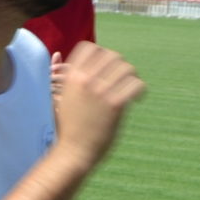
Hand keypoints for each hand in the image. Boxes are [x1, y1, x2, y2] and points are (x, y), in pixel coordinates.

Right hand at [50, 42, 144, 166]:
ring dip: (132, 77)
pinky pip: (135, 84)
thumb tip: (59, 56)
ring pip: (127, 68)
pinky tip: (136, 100)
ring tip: (130, 89)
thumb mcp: (61, 98)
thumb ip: (69, 79)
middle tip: (122, 80)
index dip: (101, 54)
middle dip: (119, 66)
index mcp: (71, 77)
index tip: (106, 68)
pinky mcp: (114, 105)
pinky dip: (140, 90)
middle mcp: (85, 80)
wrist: (72, 152)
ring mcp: (100, 91)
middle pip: (112, 55)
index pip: (90, 47)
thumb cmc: (67, 128)